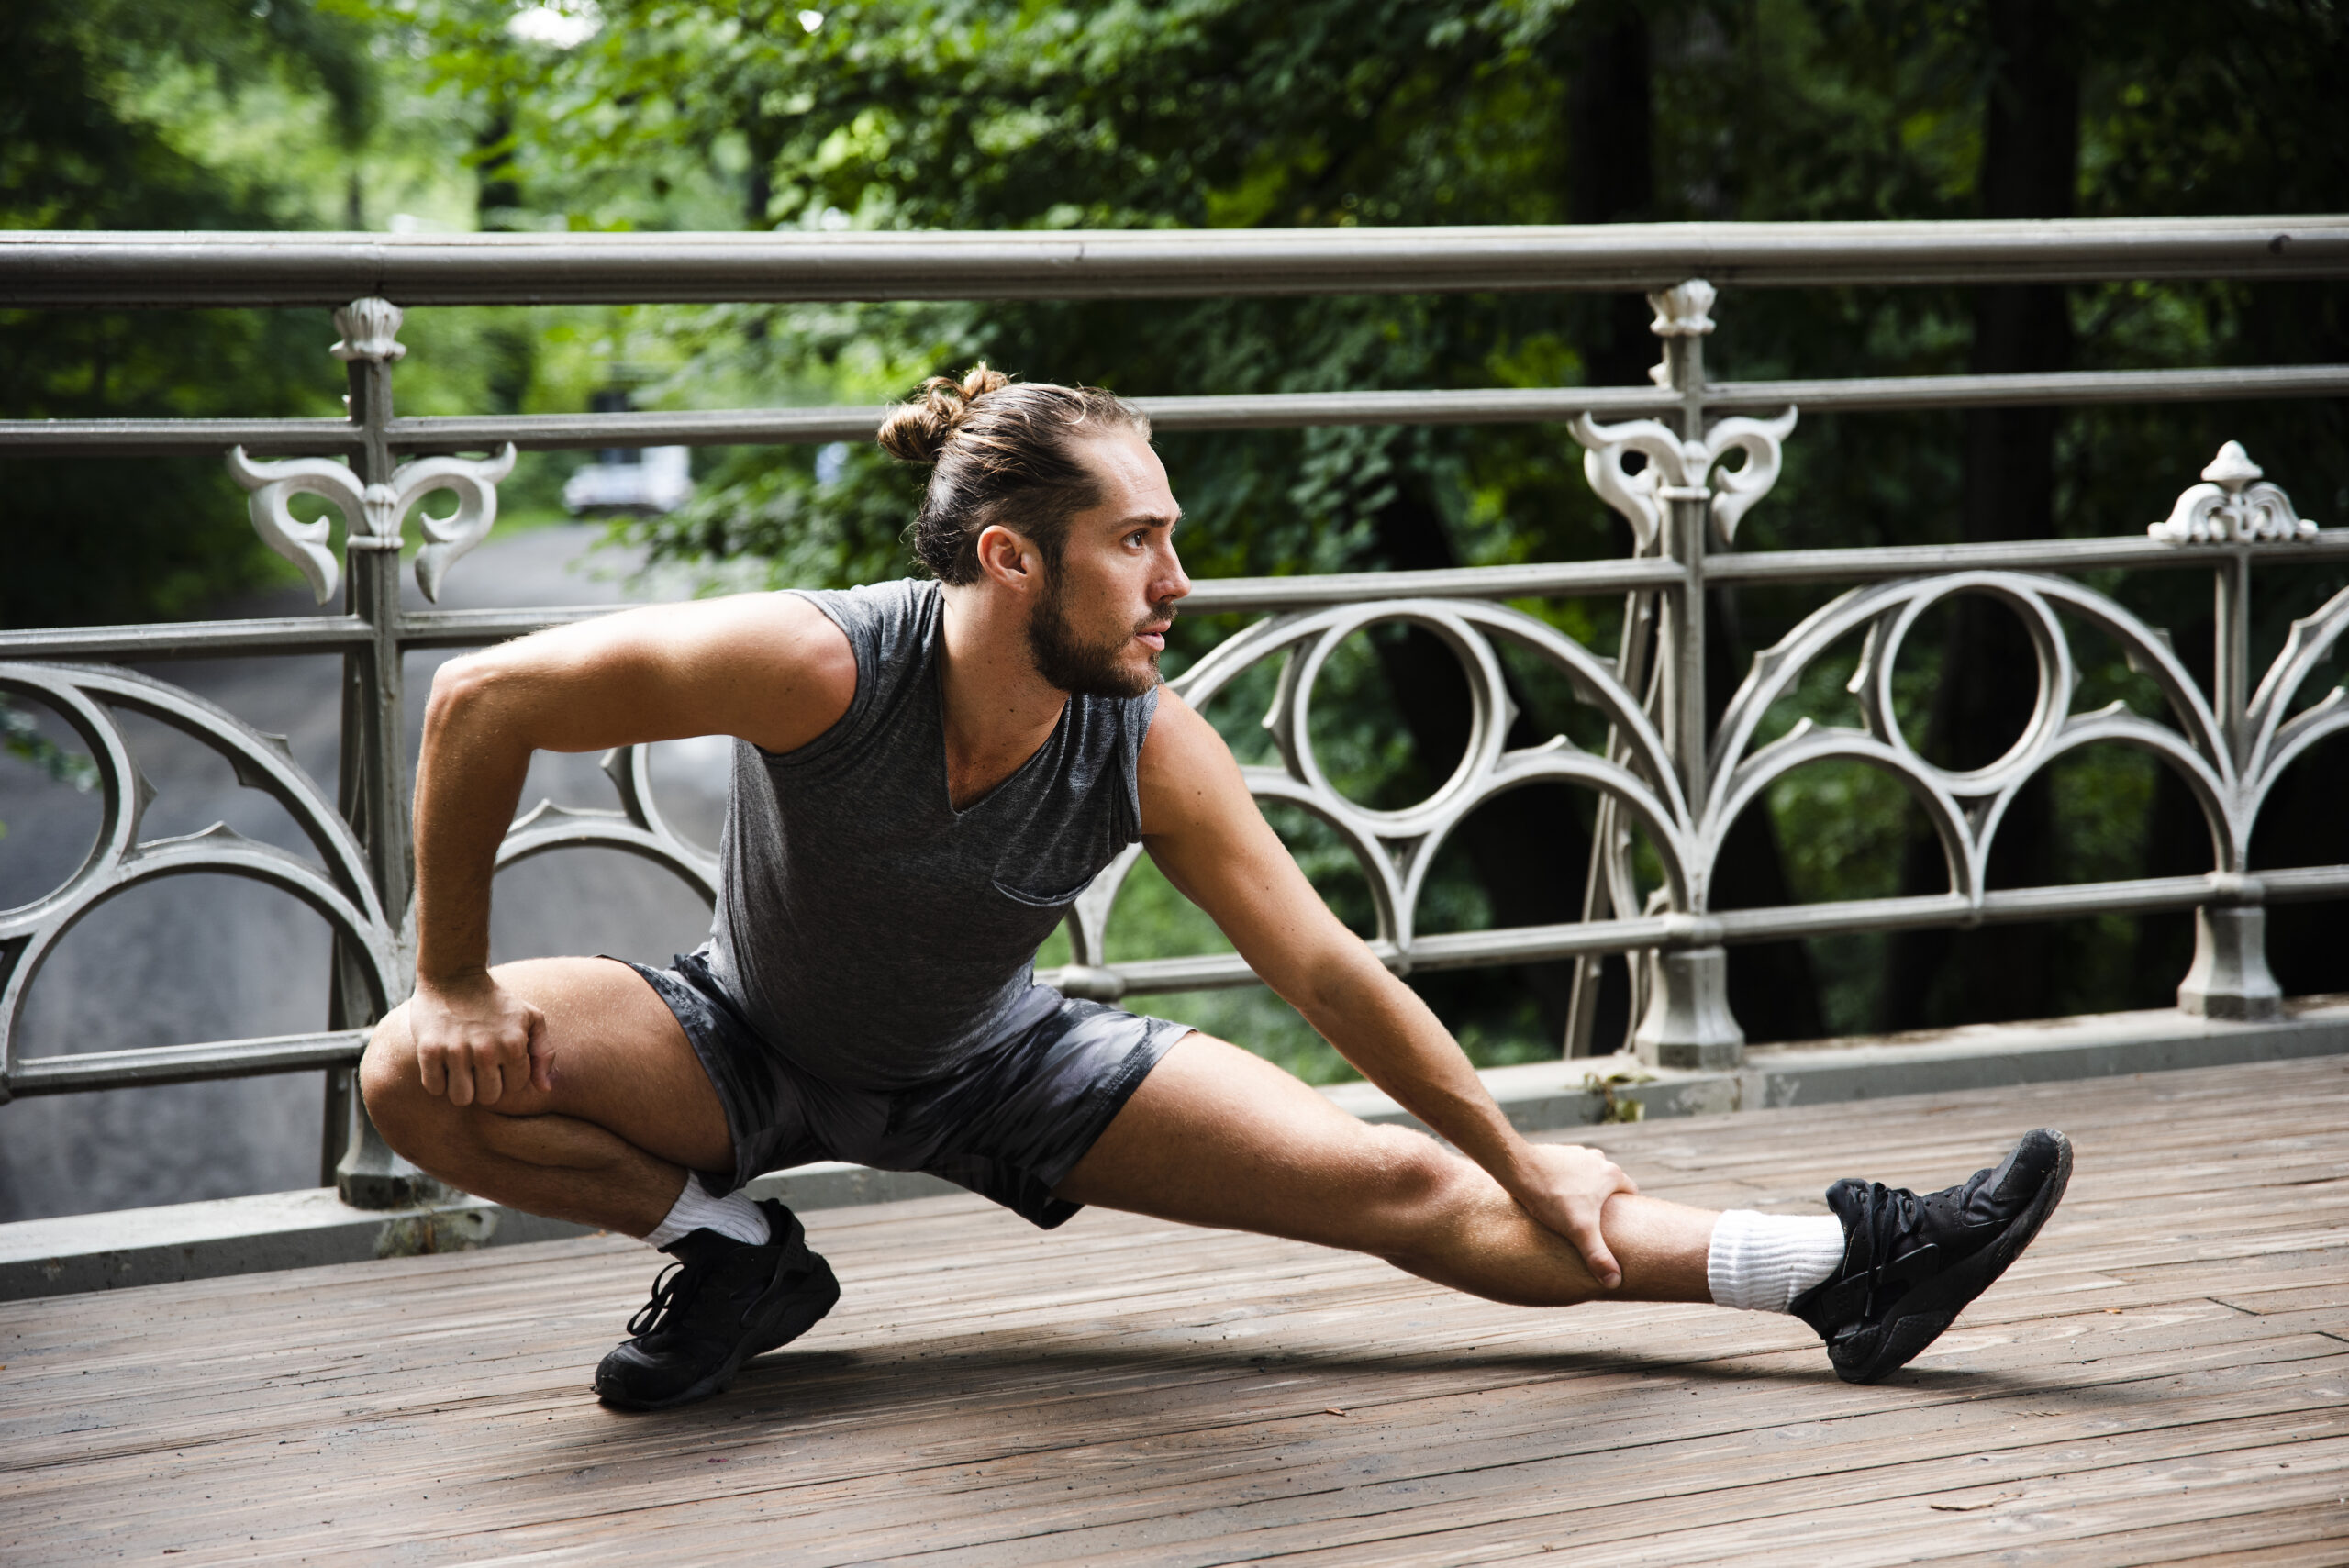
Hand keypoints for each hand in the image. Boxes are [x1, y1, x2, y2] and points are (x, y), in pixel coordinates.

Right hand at [407, 971, 550, 1107]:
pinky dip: (437, 1081)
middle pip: (488, 1097)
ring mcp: (456, 1051)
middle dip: (485, 1085)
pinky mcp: (429, 1050)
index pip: (514, 1087)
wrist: (454, 975)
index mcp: (514, 1044)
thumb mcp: (531, 1018)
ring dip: (460, 1087)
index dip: (507, 1076)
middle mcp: (486, 1050)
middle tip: (478, 1066)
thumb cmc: (497, 1002)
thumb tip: (545, 1088)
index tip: (499, 1061)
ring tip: (461, 1067)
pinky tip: (442, 1062)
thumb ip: (543, 1052)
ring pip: (461, 1099)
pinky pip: (434, 1088)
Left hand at [1510, 1142, 1639, 1289]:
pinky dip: (1565, 1181)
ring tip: (1575, 1209)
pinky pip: (1567, 1170)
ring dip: (1585, 1188)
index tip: (1624, 1223)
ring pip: (1588, 1174)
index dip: (1630, 1208)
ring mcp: (1575, 1153)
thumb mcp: (1579, 1230)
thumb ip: (1598, 1256)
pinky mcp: (1555, 1153)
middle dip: (1606, 1199)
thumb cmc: (1551, 1196)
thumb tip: (1614, 1282)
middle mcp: (1596, 1159)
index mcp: (1610, 1174)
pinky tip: (1554, 1197)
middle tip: (1598, 1220)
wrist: (1517, 1168)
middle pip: (1609, 1182)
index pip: (1631, 1191)